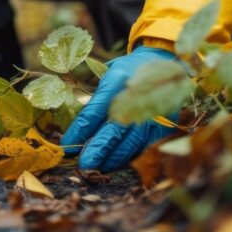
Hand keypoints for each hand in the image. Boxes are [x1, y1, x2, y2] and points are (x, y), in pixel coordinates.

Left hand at [60, 46, 178, 171]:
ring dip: (112, 159)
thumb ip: (96, 100)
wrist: (164, 62)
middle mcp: (138, 96)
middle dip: (98, 149)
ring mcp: (153, 112)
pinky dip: (127, 158)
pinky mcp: (164, 125)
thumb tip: (77, 130)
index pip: (96, 109)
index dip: (81, 129)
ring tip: (95, 168)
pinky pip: (143, 147)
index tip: (67, 144)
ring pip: (130, 143)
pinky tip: (114, 165)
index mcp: (119, 80)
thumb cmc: (127, 72)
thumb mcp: (108, 76)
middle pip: (115, 129)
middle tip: (83, 164)